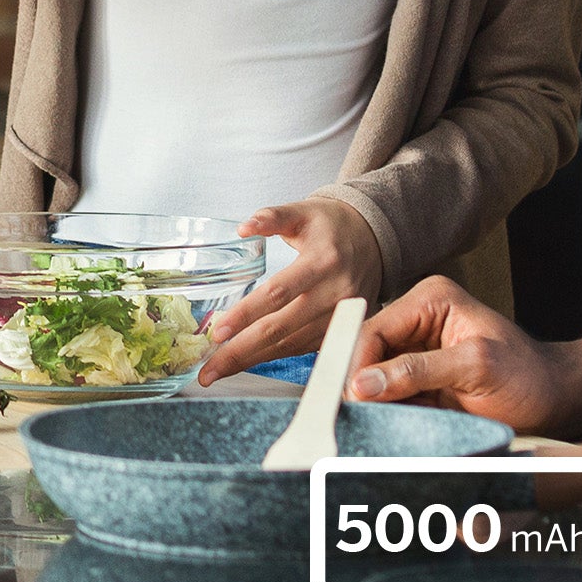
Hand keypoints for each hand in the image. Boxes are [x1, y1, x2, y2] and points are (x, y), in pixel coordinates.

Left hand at [195, 199, 381, 384]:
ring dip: (253, 360)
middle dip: (241, 351)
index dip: (246, 314)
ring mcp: (341, 318)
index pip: (278, 293)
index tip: (217, 331)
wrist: (374, 241)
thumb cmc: (331, 226)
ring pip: (292, 345)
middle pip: (282, 329)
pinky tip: (248, 361)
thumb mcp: (302, 211)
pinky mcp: (341, 331)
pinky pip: (304, 348)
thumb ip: (272, 217)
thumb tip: (243, 228)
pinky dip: (274, 356)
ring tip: (218, 370)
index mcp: (323, 262)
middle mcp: (336, 295)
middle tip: (208, 370)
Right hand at [346, 275, 581, 437]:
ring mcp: (418, 345)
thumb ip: (417, 372)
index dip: (358, 363)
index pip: (375, 329)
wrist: (559, 401)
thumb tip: (364, 384)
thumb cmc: (528, 379)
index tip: (349, 399)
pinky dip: (389, 410)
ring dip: (375, 400)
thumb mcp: (475, 368)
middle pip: (369, 350)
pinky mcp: (421, 373)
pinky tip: (390, 424)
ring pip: (375, 372)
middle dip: (363, 382)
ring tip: (373, 424)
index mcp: (430, 299)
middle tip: (355, 416)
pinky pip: (391, 390)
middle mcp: (418, 317)